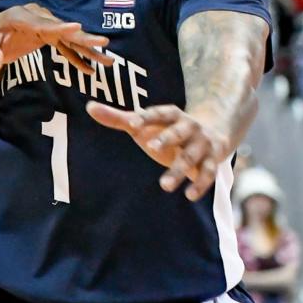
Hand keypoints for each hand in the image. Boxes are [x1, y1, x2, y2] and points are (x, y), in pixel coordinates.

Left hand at [0, 4, 113, 74]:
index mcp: (20, 16)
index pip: (42, 23)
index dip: (60, 27)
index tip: (78, 27)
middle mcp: (36, 17)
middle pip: (62, 29)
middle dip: (83, 37)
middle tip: (104, 42)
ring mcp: (43, 26)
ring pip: (68, 38)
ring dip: (87, 49)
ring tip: (108, 59)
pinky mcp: (46, 36)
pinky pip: (64, 47)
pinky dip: (76, 58)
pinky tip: (90, 70)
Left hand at [86, 102, 228, 200]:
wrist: (213, 134)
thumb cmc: (167, 130)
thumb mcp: (145, 124)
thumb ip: (118, 118)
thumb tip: (89, 106)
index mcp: (172, 114)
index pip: (159, 114)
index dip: (146, 117)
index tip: (131, 124)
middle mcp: (190, 127)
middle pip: (178, 132)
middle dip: (167, 139)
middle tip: (151, 147)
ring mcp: (202, 144)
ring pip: (191, 156)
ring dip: (179, 170)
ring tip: (165, 186)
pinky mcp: (212, 161)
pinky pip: (208, 172)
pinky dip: (200, 184)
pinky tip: (189, 196)